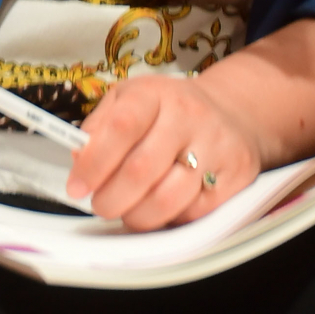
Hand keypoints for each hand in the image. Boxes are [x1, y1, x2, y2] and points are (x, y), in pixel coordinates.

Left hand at [64, 75, 262, 228]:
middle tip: (101, 205)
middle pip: (141, 170)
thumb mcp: (129, 99)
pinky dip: (171, 219)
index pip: (122, 126)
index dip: (94, 162)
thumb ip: (99, 126)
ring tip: (128, 211)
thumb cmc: (168, 110)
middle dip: (111, 198)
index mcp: (156, 94)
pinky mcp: (237, 175)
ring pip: (168, 199)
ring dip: (138, 216)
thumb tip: (79, 160)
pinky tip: (161, 209)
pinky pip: (196, 213)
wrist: (231, 111)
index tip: (77, 186)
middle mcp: (189, 116)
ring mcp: (217, 146)